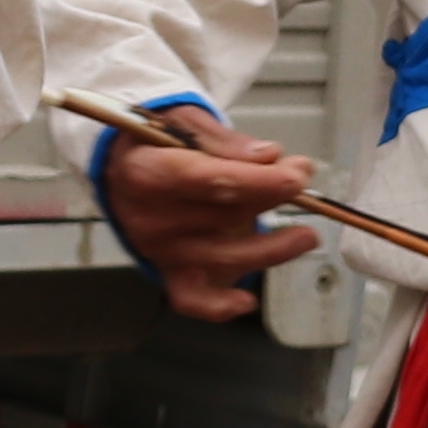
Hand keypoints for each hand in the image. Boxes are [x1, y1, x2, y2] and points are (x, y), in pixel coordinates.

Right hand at [93, 101, 316, 323]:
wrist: (122, 168)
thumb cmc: (155, 143)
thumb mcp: (183, 122)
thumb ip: (225, 142)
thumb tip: (267, 157)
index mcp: (147, 172)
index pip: (208, 180)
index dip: (258, 181)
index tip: (296, 176)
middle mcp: (150, 217)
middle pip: (224, 216)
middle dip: (273, 197)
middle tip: (302, 177)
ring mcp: (159, 249)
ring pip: (223, 256)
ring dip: (272, 250)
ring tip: (306, 236)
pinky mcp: (167, 270)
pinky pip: (191, 299)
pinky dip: (219, 305)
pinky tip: (246, 301)